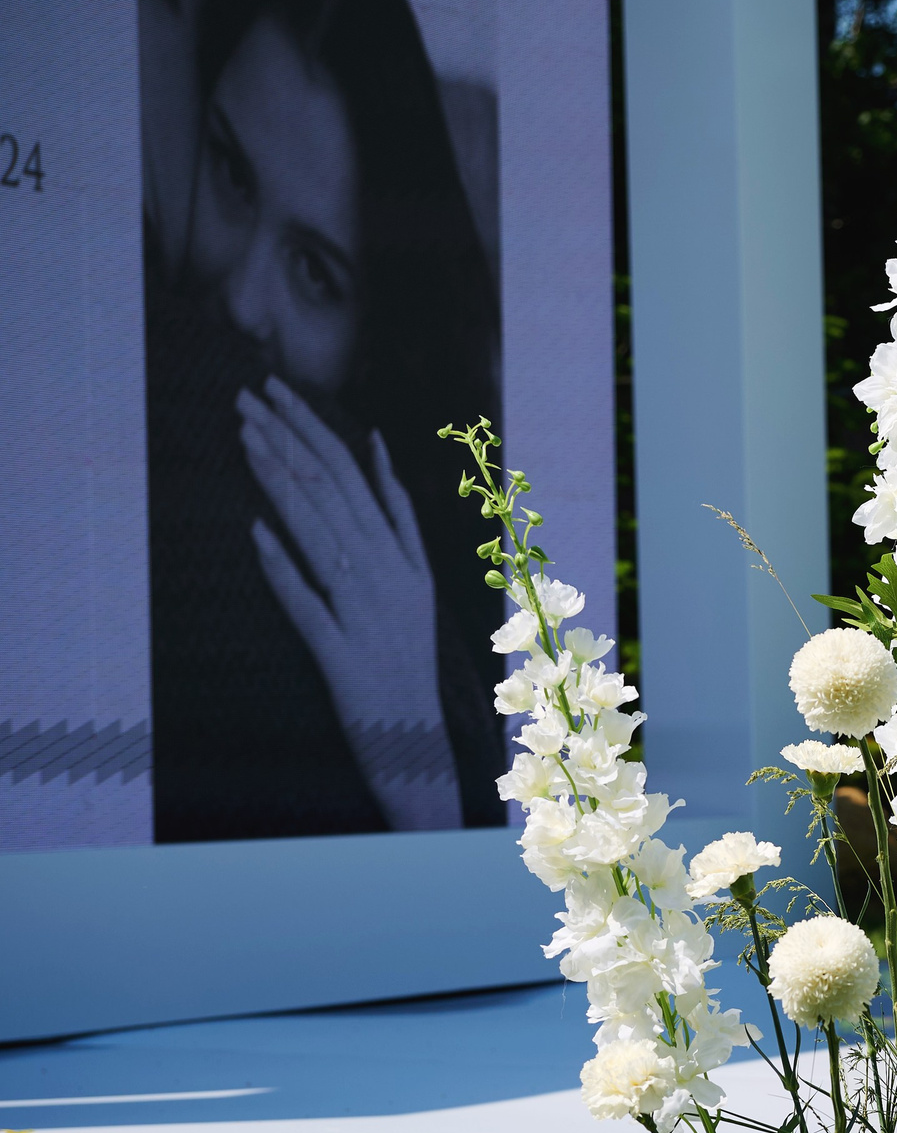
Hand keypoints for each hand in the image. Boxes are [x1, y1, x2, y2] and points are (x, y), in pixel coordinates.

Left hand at [242, 377, 462, 830]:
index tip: (274, 396)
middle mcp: (388, 578)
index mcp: (404, 559)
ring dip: (280, 482)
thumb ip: (398, 516)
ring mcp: (365, 614)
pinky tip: (258, 531)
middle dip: (287, 440)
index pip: (354, 479)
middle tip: (247, 397)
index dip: (311, 433)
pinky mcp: (341, 653)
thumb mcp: (415, 579)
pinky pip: (308, 603)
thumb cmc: (403, 657)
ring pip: (321, 534)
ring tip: (245, 437)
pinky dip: (283, 567)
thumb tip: (372, 447)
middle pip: (334, 495)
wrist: (411, 736)